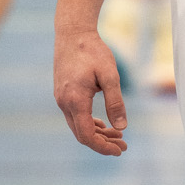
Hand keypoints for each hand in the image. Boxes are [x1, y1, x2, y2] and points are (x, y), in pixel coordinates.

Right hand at [54, 25, 128, 155]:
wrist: (72, 33)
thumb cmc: (92, 52)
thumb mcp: (110, 76)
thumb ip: (116, 102)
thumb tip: (122, 127)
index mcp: (75, 101)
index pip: (87, 135)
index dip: (103, 147)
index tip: (119, 150)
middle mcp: (64, 103)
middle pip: (82, 134)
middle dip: (103, 143)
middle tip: (123, 146)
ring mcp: (61, 99)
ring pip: (78, 126)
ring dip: (97, 133)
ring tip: (118, 135)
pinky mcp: (62, 94)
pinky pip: (75, 116)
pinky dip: (89, 123)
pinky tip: (103, 124)